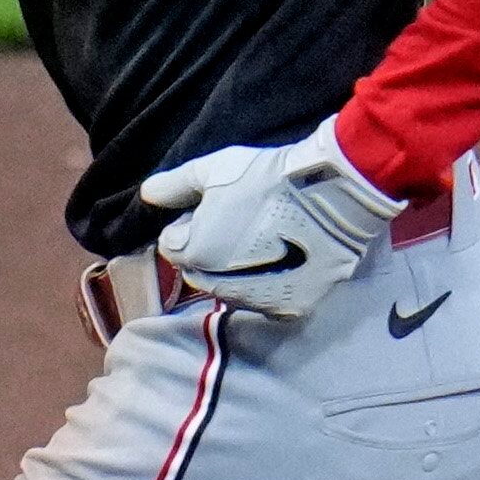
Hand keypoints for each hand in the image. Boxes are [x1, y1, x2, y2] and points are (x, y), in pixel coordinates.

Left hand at [136, 126, 400, 319]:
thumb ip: (175, 185)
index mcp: (193, 253)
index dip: (190, 223)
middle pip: (200, 271)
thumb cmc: (268, 178)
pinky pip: (267, 300)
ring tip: (267, 239)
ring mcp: (253, 302)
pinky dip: (270, 285)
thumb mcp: (215, 170)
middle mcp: (217, 286)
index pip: (174, 245)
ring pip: (232, 290)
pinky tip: (286, 259)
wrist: (332, 197)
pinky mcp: (286, 309)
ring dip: (239, 272)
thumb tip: (146, 194)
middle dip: (210, 252)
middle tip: (242, 222)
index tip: (215, 207)